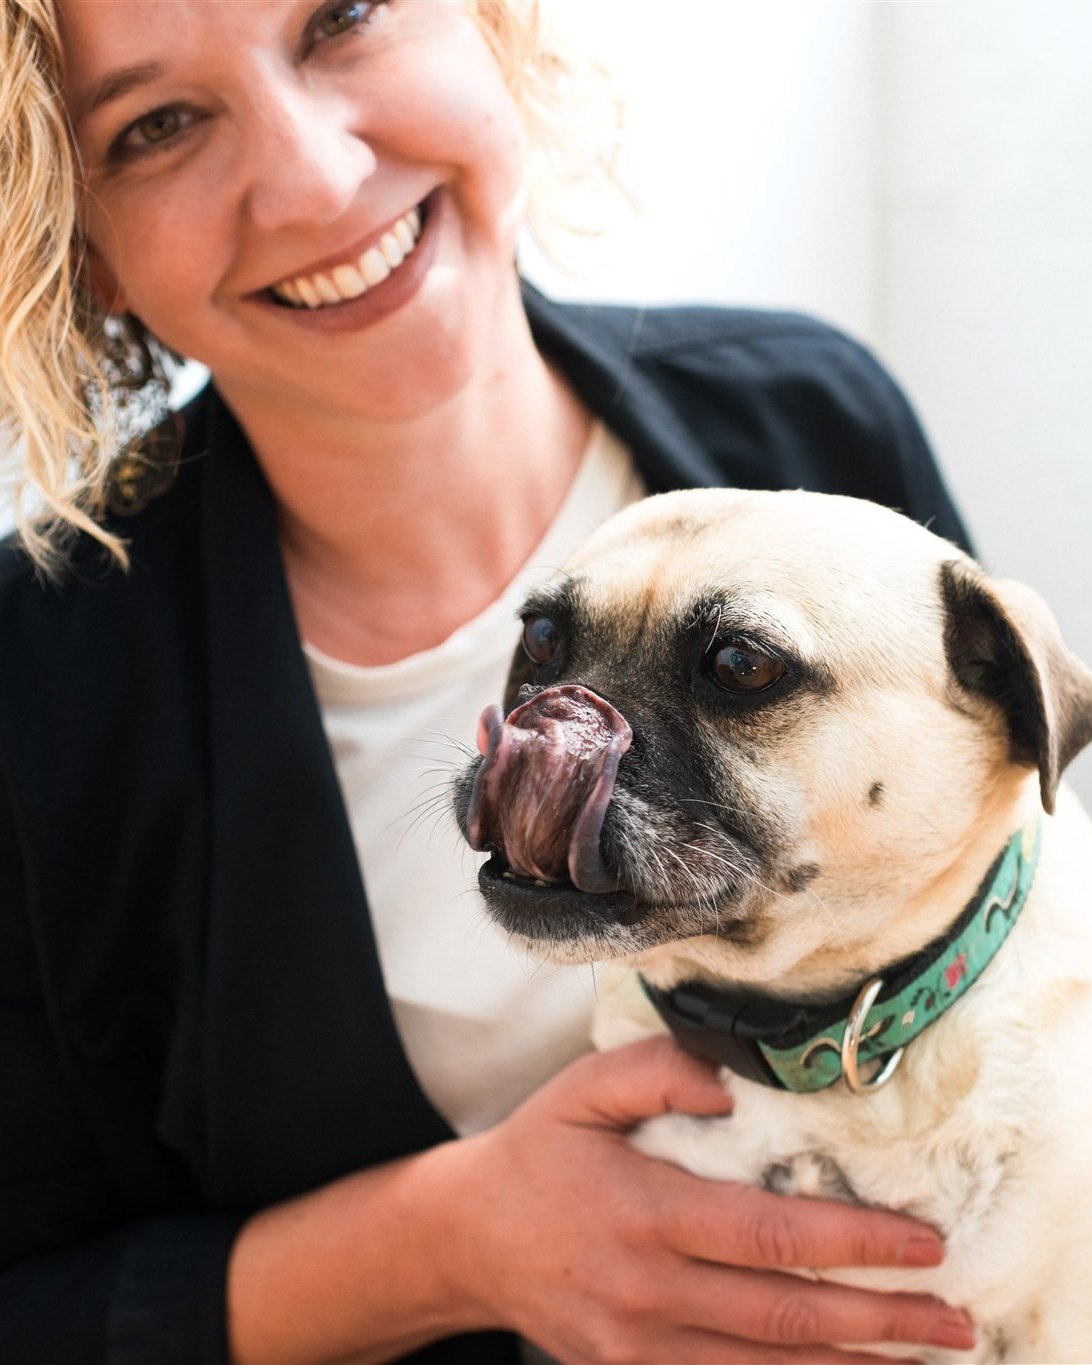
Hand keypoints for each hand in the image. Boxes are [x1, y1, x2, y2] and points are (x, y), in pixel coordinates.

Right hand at [430, 1038, 975, 1362]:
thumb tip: (736, 1084)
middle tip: (953, 1316)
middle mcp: (649, 1290)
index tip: (922, 1241)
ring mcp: (640, 1347)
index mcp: (645, 1212)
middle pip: (785, 1313)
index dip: (853, 1242)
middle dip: (880, 1320)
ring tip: (922, 1357)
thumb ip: (658, 1072)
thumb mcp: (583, 1090)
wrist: (466, 1240)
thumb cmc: (537, 1154)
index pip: (769, 1235)